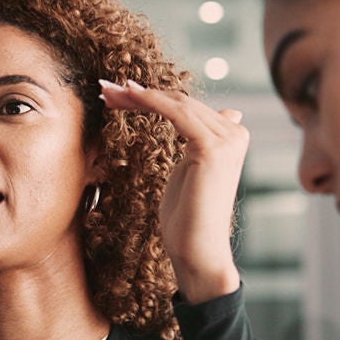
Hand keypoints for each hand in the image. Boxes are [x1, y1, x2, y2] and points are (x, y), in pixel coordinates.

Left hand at [98, 79, 246, 303]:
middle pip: (180, 102)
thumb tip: (226, 113)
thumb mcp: (190, 172)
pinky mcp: (213, 147)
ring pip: (176, 104)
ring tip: (106, 93)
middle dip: (138, 94)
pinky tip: (127, 97)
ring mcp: (227, 138)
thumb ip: (200, 143)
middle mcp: (235, 132)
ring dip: (137, 95)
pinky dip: (150, 102)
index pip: (186, 107)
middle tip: (105, 90)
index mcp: (231, 136)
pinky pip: (177, 113)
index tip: (118, 94)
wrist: (197, 249)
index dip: (151, 98)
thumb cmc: (186, 219)